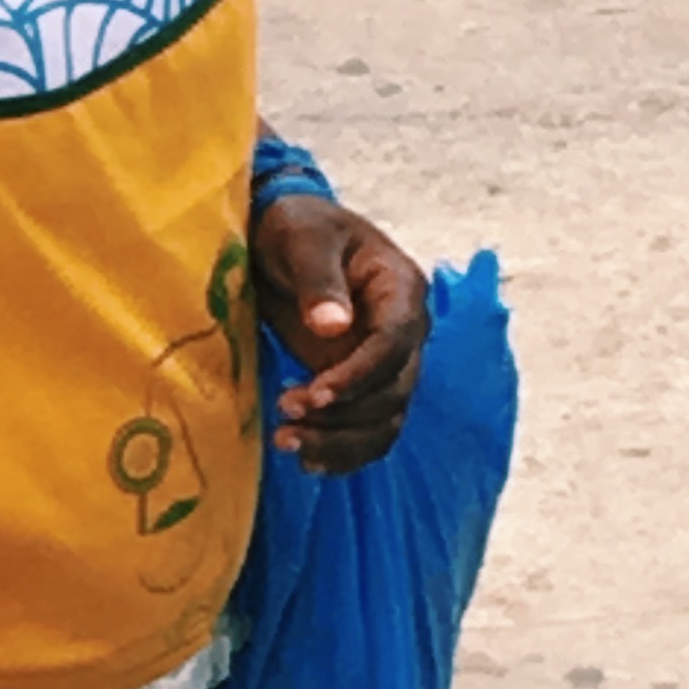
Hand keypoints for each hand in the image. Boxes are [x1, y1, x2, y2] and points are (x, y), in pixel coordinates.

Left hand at [255, 195, 428, 473]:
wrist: (283, 237)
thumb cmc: (295, 227)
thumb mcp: (302, 238)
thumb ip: (318, 279)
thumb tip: (334, 327)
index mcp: (400, 289)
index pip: (396, 342)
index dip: (361, 374)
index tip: (315, 394)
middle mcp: (405, 332)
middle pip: (394, 390)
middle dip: (343, 415)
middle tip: (285, 421)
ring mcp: (385, 362)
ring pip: (385, 419)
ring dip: (341, 442)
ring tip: (287, 444)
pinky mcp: (362, 385)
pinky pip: (369, 429)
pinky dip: (344, 452)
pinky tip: (307, 462)